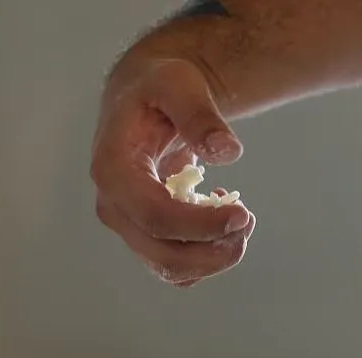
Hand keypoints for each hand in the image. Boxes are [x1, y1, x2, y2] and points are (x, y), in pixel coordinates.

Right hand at [91, 57, 254, 286]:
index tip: (242, 215)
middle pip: (163, 255)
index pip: (155, 217)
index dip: (201, 226)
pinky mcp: (146, 236)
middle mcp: (114, 207)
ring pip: (171, 268)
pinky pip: (178, 267)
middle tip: (248, 221)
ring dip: (214, 257)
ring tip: (241, 220)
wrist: (144, 98)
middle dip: (213, 250)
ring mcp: (129, 226)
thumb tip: (227, 151)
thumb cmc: (158, 88)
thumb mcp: (178, 84)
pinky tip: (222, 220)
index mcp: (113, 170)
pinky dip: (207, 255)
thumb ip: (199, 115)